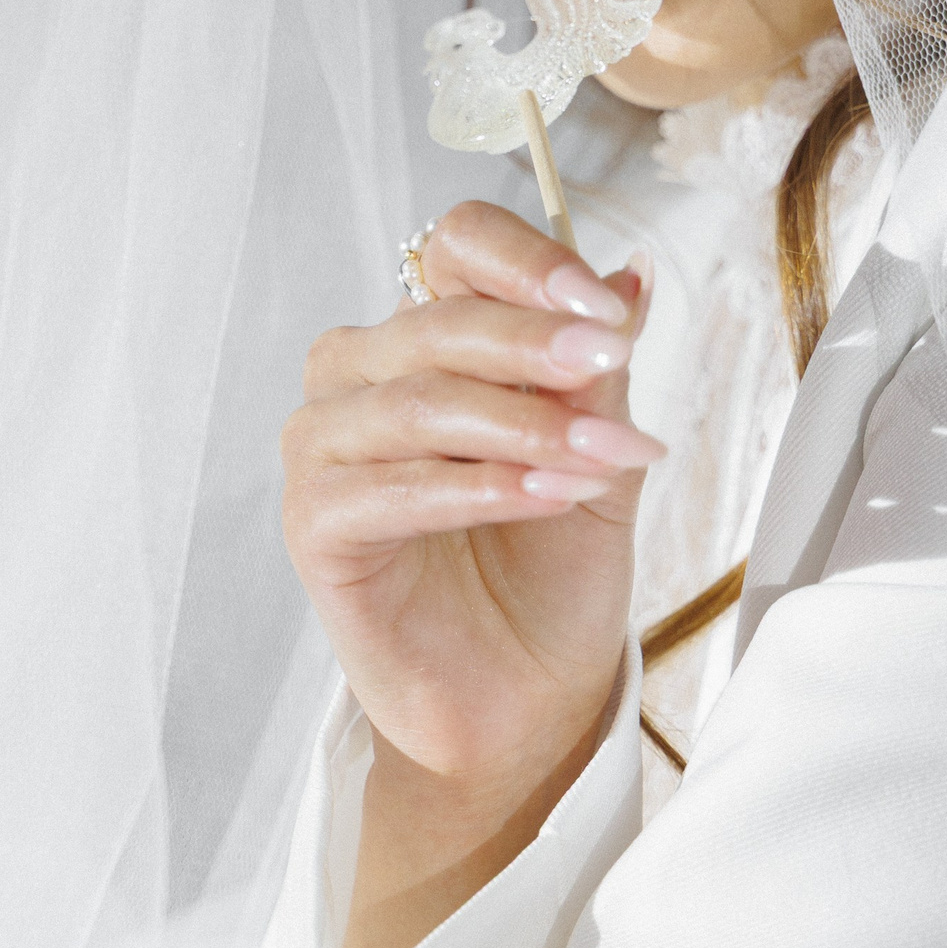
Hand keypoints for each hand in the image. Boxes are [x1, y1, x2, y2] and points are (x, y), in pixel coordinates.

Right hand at [282, 202, 661, 947]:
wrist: (527, 702)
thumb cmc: (552, 574)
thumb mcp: (602, 455)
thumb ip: (601, 371)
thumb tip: (632, 274)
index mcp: (429, 337)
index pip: (455, 246)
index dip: (527, 263)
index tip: (605, 309)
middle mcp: (362, 378)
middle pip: (434, 319)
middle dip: (534, 343)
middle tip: (612, 368)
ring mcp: (325, 450)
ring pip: (412, 400)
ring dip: (520, 423)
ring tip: (601, 461)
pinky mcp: (314, 528)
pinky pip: (384, 486)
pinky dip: (472, 486)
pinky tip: (544, 495)